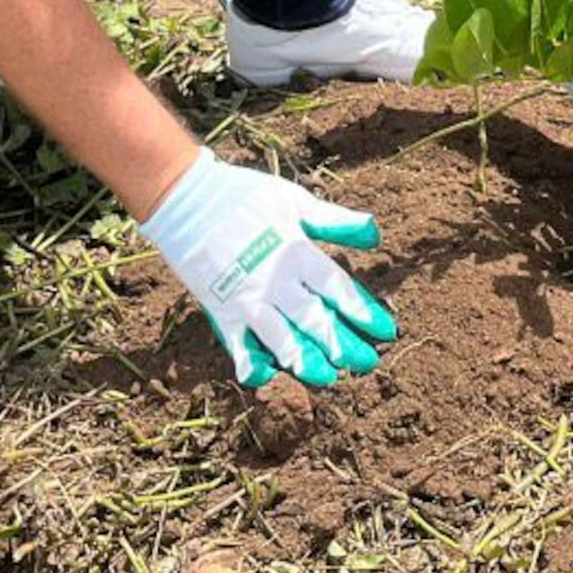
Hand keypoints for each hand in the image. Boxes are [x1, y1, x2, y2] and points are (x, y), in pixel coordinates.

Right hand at [140, 151, 396, 390]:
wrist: (184, 198)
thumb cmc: (243, 196)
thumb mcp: (294, 201)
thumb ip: (334, 222)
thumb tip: (375, 234)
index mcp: (296, 253)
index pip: (337, 288)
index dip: (363, 311)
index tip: (387, 331)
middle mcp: (274, 280)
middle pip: (315, 319)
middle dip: (343, 343)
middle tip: (368, 363)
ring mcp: (246, 298)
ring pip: (281, 338)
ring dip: (306, 359)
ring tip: (329, 377)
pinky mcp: (220, 309)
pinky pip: (238, 343)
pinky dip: (251, 361)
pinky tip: (266, 376)